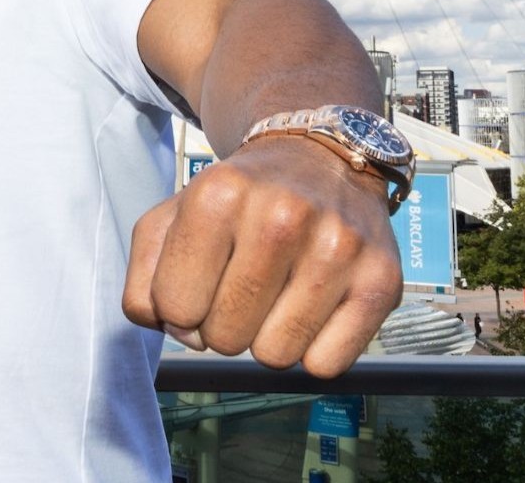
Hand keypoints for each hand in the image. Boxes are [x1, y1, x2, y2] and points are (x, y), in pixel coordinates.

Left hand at [122, 136, 401, 376]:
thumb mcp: (171, 217)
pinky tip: (311, 307)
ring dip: (265, 339)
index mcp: (218, 195)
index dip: (178, 309)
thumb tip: (171, 329)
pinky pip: (325, 365)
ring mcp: (338, 249)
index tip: (198, 284)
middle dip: (220, 325)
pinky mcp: (382, 282)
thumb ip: (143, 278)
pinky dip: (312, 350)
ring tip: (274, 294)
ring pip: (274, 356)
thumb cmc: (236, 200)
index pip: (173, 307)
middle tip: (239, 288)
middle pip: (223, 338)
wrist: (320, 159)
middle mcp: (282, 217)